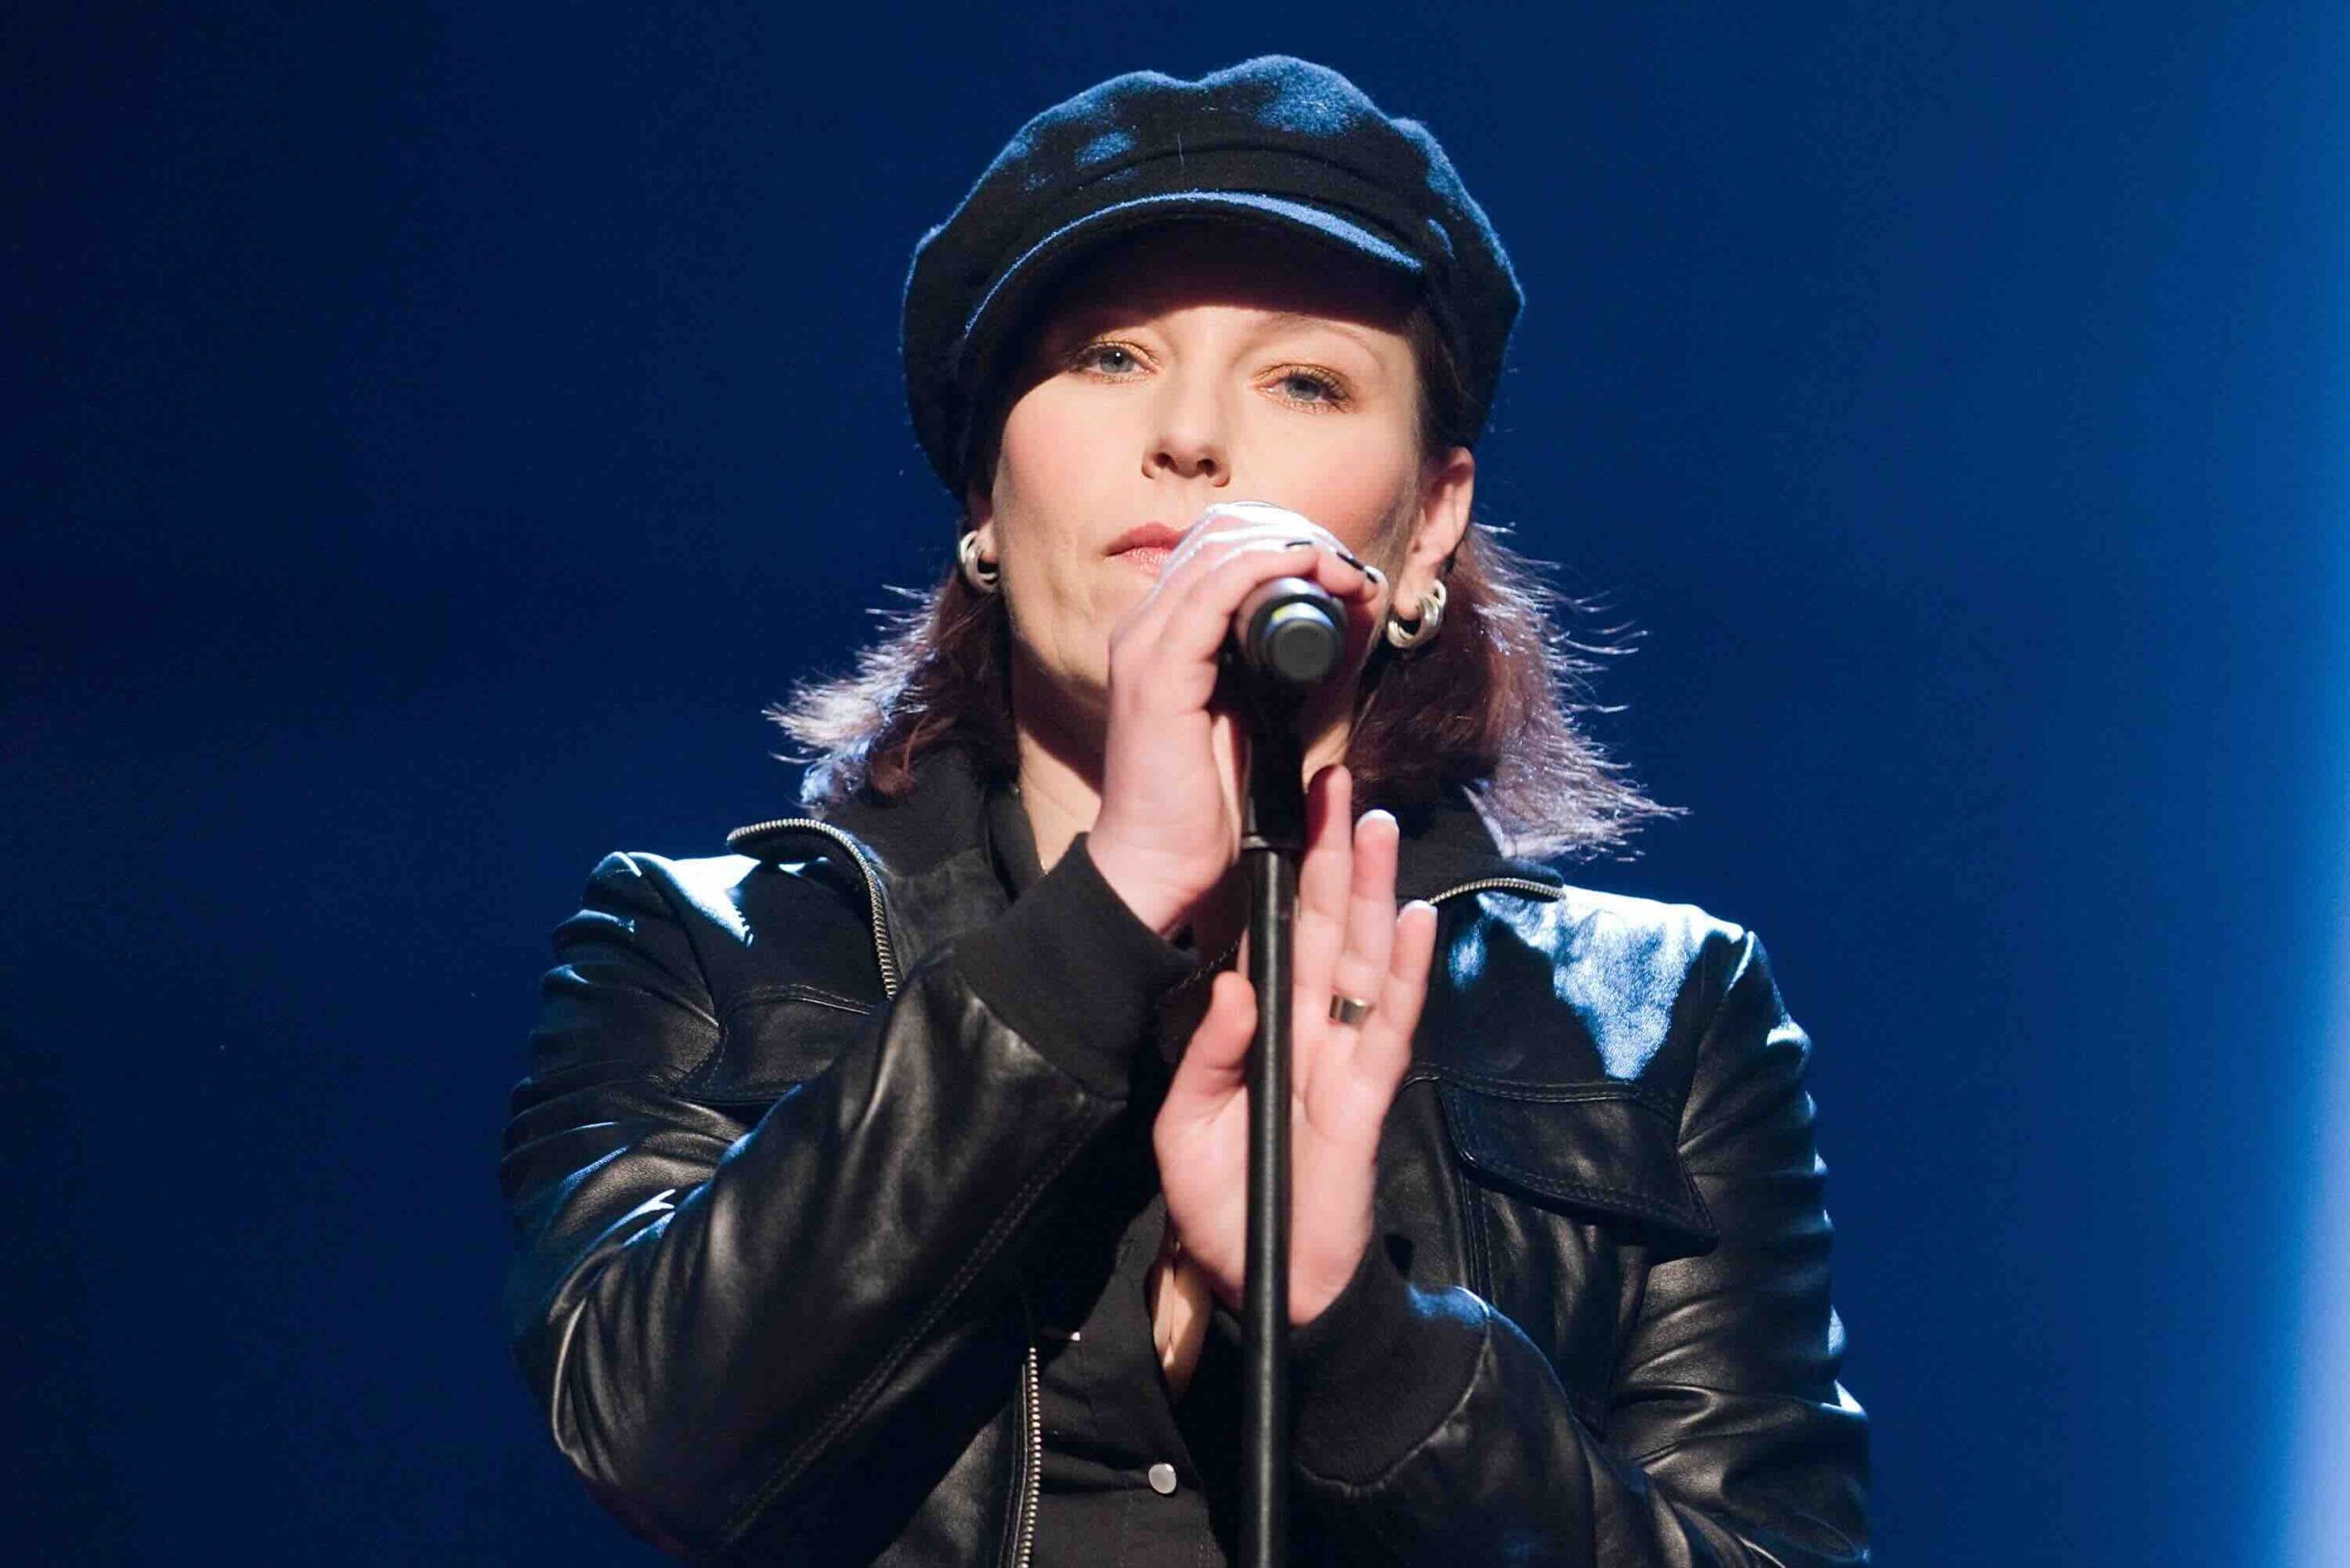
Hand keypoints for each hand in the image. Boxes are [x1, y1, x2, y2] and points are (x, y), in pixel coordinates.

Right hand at [1088, 502, 1386, 938]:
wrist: (1157, 863)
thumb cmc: (1204, 804)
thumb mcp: (1250, 719)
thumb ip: (1275, 673)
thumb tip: (1335, 633)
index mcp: (1160, 636)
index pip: (1217, 553)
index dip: (1282, 544)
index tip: (1342, 572)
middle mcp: (1144, 628)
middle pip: (1219, 539)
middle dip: (1295, 540)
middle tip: (1351, 570)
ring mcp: (1145, 645)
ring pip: (1220, 554)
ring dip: (1294, 550)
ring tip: (1346, 572)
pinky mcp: (1158, 671)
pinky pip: (1215, 592)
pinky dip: (1268, 568)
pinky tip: (1308, 569)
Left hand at [1151, 764, 1439, 1325]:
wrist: (1266, 1283)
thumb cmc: (1222, 1205)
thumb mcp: (1185, 1126)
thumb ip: (1206, 1054)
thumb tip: (1231, 986)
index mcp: (1262, 1028)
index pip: (1277, 936)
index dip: (1285, 876)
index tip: (1288, 810)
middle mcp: (1309, 1030)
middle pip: (1328, 929)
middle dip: (1334, 858)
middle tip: (1340, 784)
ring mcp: (1344, 1059)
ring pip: (1365, 961)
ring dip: (1374, 895)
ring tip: (1378, 828)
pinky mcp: (1367, 1098)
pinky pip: (1390, 1028)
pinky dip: (1407, 976)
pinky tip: (1417, 922)